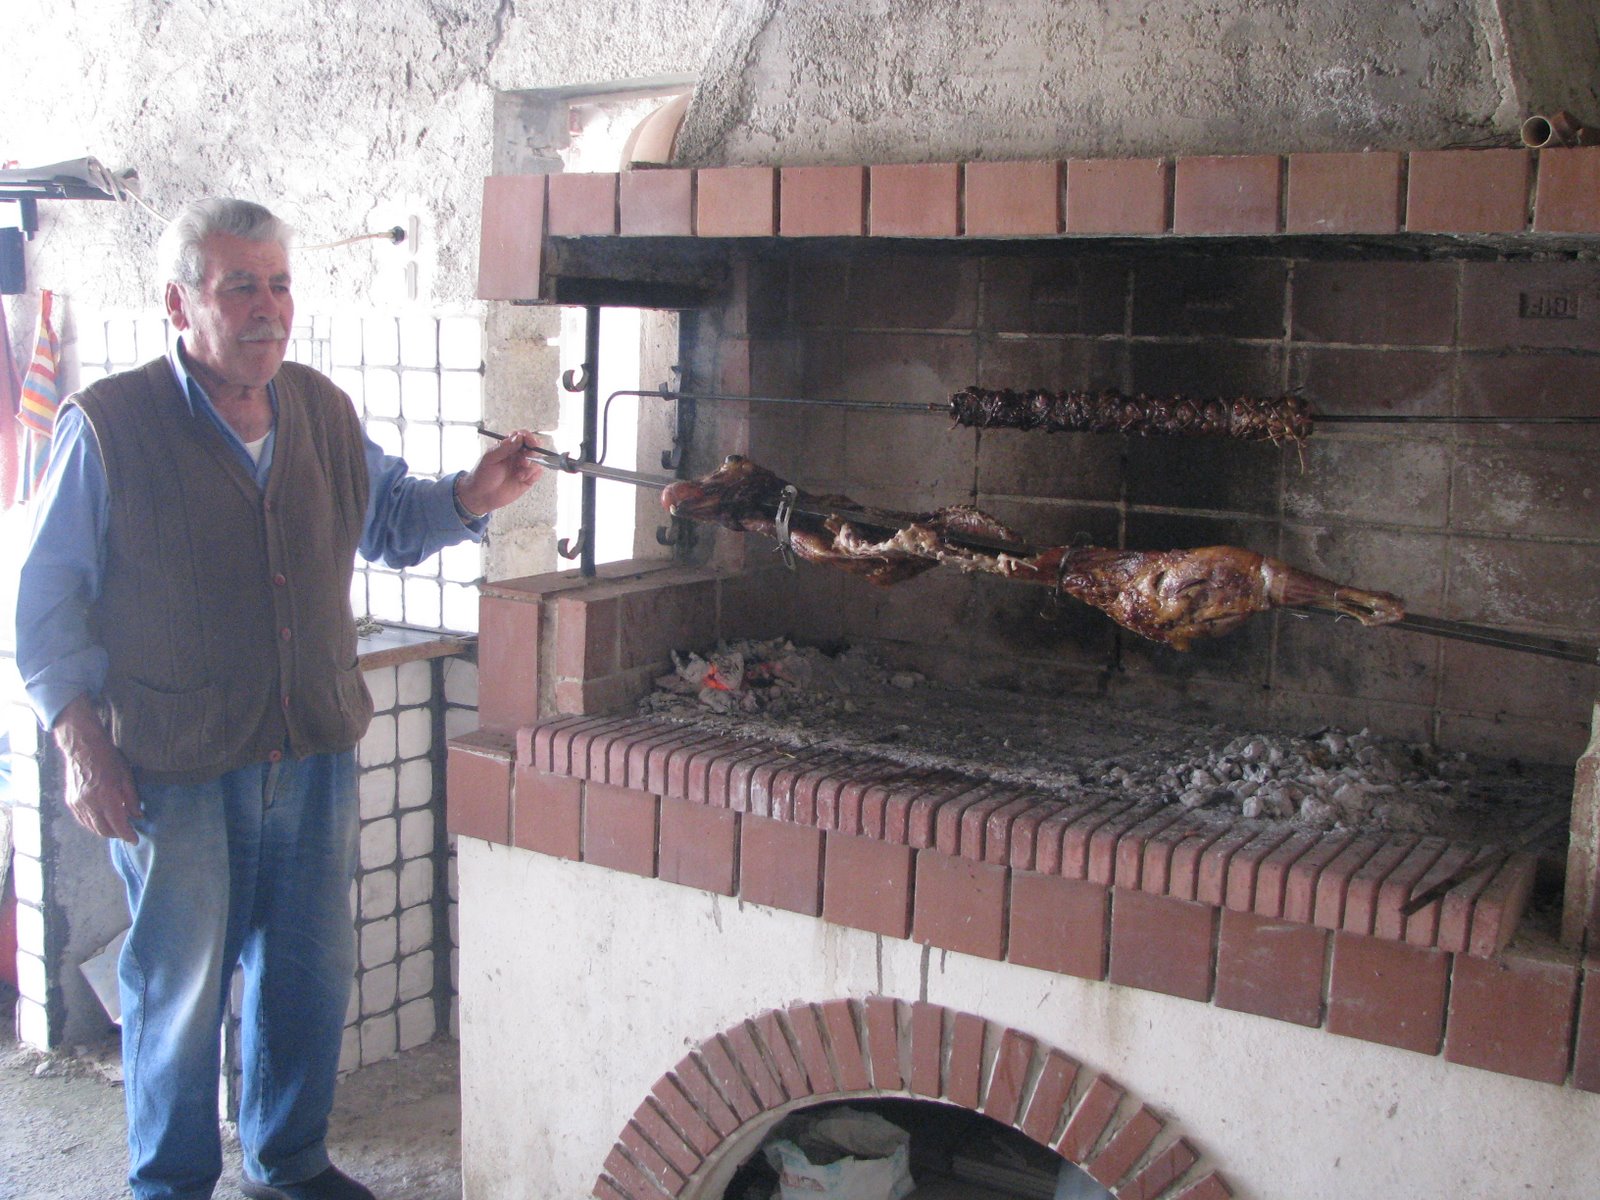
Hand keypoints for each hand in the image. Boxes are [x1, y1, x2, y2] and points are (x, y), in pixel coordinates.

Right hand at [52, 695, 141, 842]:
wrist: (82, 747)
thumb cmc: (108, 758)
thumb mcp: (126, 776)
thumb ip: (131, 798)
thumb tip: (137, 816)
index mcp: (107, 796)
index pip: (118, 824)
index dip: (127, 835)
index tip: (135, 840)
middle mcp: (90, 803)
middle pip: (104, 830)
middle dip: (117, 834)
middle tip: (127, 833)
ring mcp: (78, 804)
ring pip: (92, 827)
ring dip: (105, 831)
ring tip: (116, 828)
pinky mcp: (71, 802)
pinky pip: (83, 820)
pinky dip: (93, 824)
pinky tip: (101, 821)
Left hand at [455, 429, 545, 518]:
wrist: (481, 496)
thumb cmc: (482, 475)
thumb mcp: (490, 458)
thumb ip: (505, 447)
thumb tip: (519, 437)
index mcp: (508, 447)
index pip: (522, 436)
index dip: (529, 437)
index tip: (531, 442)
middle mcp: (517, 455)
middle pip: (533, 448)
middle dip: (532, 453)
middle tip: (524, 461)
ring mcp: (523, 467)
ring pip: (537, 461)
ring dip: (530, 467)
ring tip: (519, 474)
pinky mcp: (527, 479)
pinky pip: (537, 473)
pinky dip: (532, 475)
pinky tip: (521, 479)